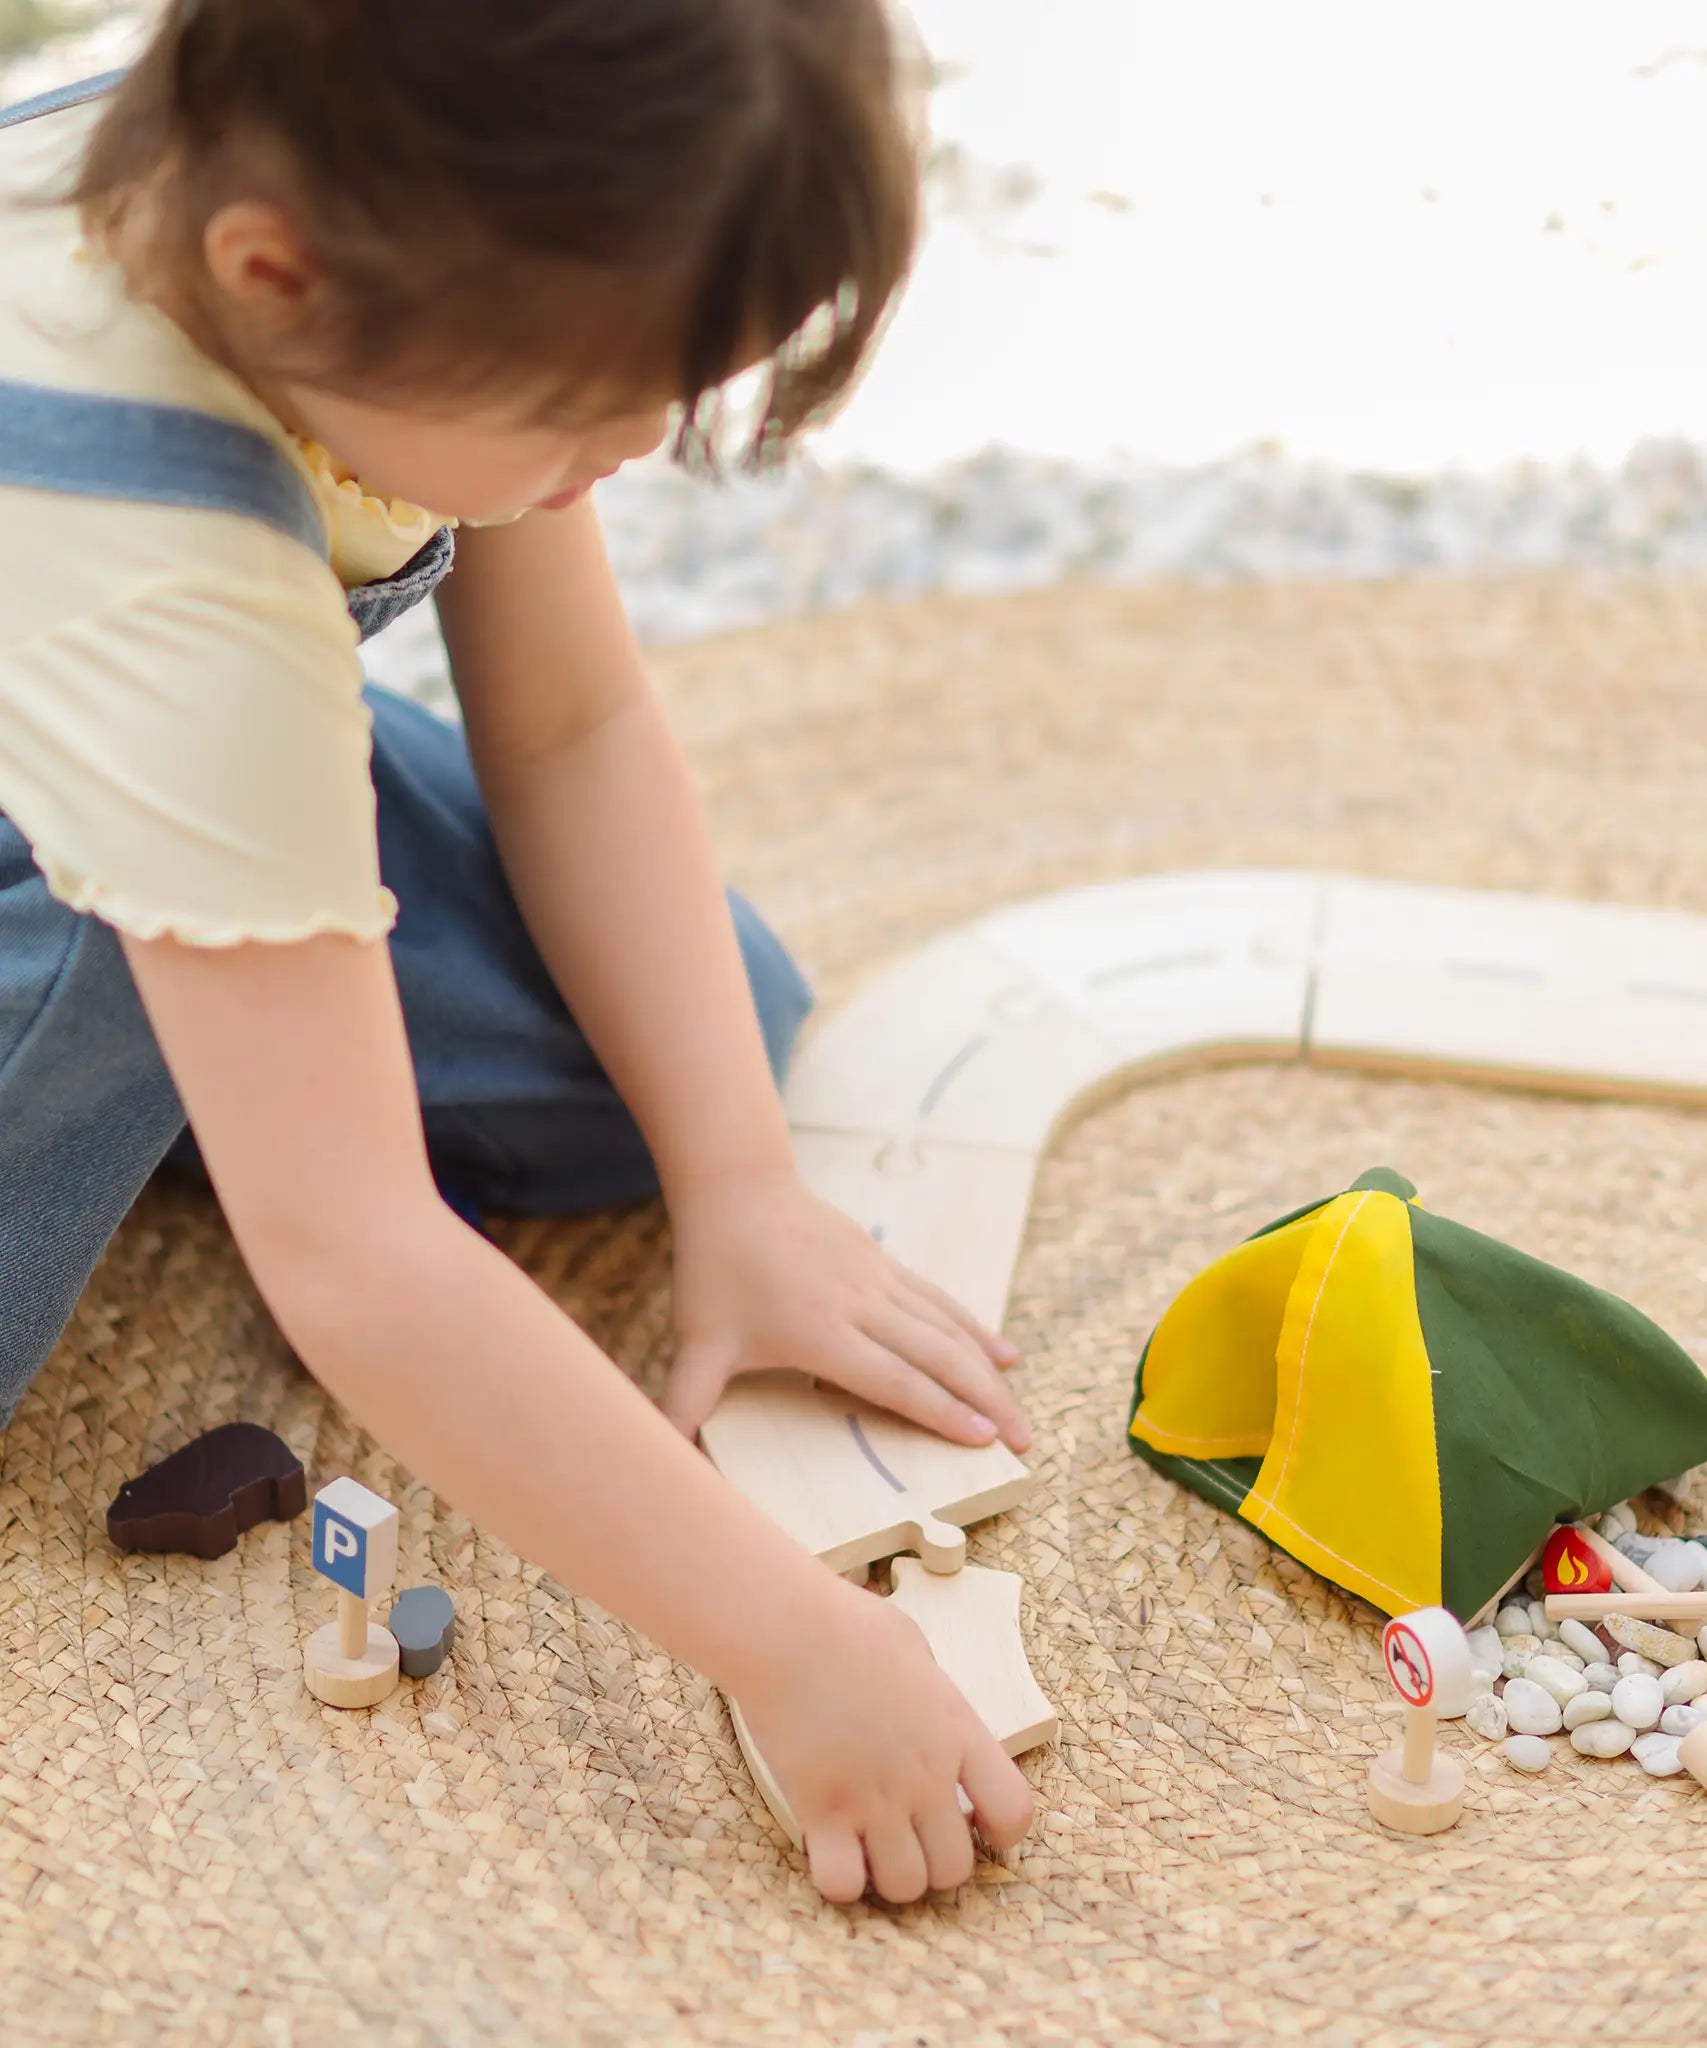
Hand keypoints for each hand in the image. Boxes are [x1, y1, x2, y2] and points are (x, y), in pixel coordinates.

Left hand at [663, 1165, 1031, 1450]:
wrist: (737, 1186)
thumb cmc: (714, 1268)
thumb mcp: (695, 1342)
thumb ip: (683, 1403)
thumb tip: (656, 1456)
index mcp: (820, 1332)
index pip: (892, 1379)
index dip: (938, 1411)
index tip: (982, 1440)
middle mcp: (860, 1305)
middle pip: (937, 1357)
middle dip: (985, 1401)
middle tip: (1025, 1441)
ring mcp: (878, 1280)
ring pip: (947, 1329)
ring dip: (988, 1370)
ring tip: (1021, 1409)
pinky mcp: (884, 1264)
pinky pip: (939, 1301)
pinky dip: (973, 1328)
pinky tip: (1001, 1352)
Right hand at [737, 1579, 1036, 1901]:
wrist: (787, 1630)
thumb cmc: (847, 1626)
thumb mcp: (915, 1652)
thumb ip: (933, 1697)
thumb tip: (930, 1714)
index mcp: (956, 1732)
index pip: (1013, 1811)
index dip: (1000, 1831)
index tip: (974, 1821)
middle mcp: (924, 1776)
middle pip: (955, 1868)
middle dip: (934, 1861)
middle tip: (909, 1837)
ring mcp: (873, 1799)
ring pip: (905, 1886)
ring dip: (888, 1875)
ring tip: (868, 1846)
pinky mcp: (821, 1812)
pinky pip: (842, 1884)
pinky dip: (838, 1878)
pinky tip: (828, 1848)